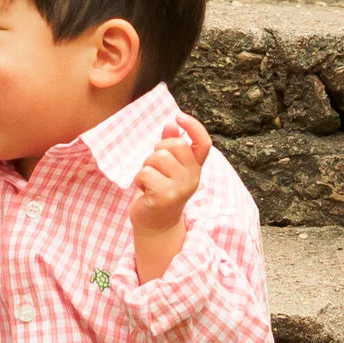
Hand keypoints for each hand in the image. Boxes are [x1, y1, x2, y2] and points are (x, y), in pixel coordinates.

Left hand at [131, 113, 207, 283]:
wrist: (155, 226)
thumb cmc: (159, 192)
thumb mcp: (167, 168)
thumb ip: (169, 146)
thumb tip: (171, 124)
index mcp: (195, 168)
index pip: (203, 142)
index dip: (194, 126)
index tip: (178, 116)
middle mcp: (192, 177)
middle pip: (174, 145)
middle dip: (157, 152)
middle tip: (154, 168)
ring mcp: (180, 187)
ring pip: (158, 157)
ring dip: (146, 167)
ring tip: (149, 181)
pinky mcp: (165, 196)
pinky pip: (146, 173)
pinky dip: (139, 179)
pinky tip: (144, 190)